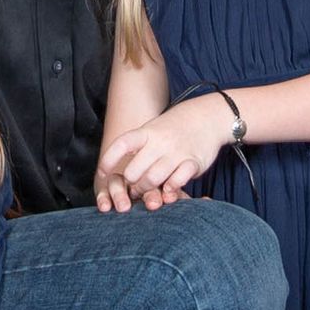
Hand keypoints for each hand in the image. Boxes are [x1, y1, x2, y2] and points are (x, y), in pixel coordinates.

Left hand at [96, 96, 228, 208]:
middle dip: (131, 184)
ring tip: (148, 192)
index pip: (121, 144)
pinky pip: (177, 181)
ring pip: (153, 179)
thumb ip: (137, 147)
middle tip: (134, 188)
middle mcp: (159, 142)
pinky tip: (168, 189)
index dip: (108, 160)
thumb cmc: (173, 129)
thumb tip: (115, 169)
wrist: (207, 117)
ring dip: (147, 190)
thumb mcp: (152, 130)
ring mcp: (176, 152)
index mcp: (146, 132)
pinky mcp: (193, 162)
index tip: (102, 173)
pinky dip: (170, 189)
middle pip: (134, 171)